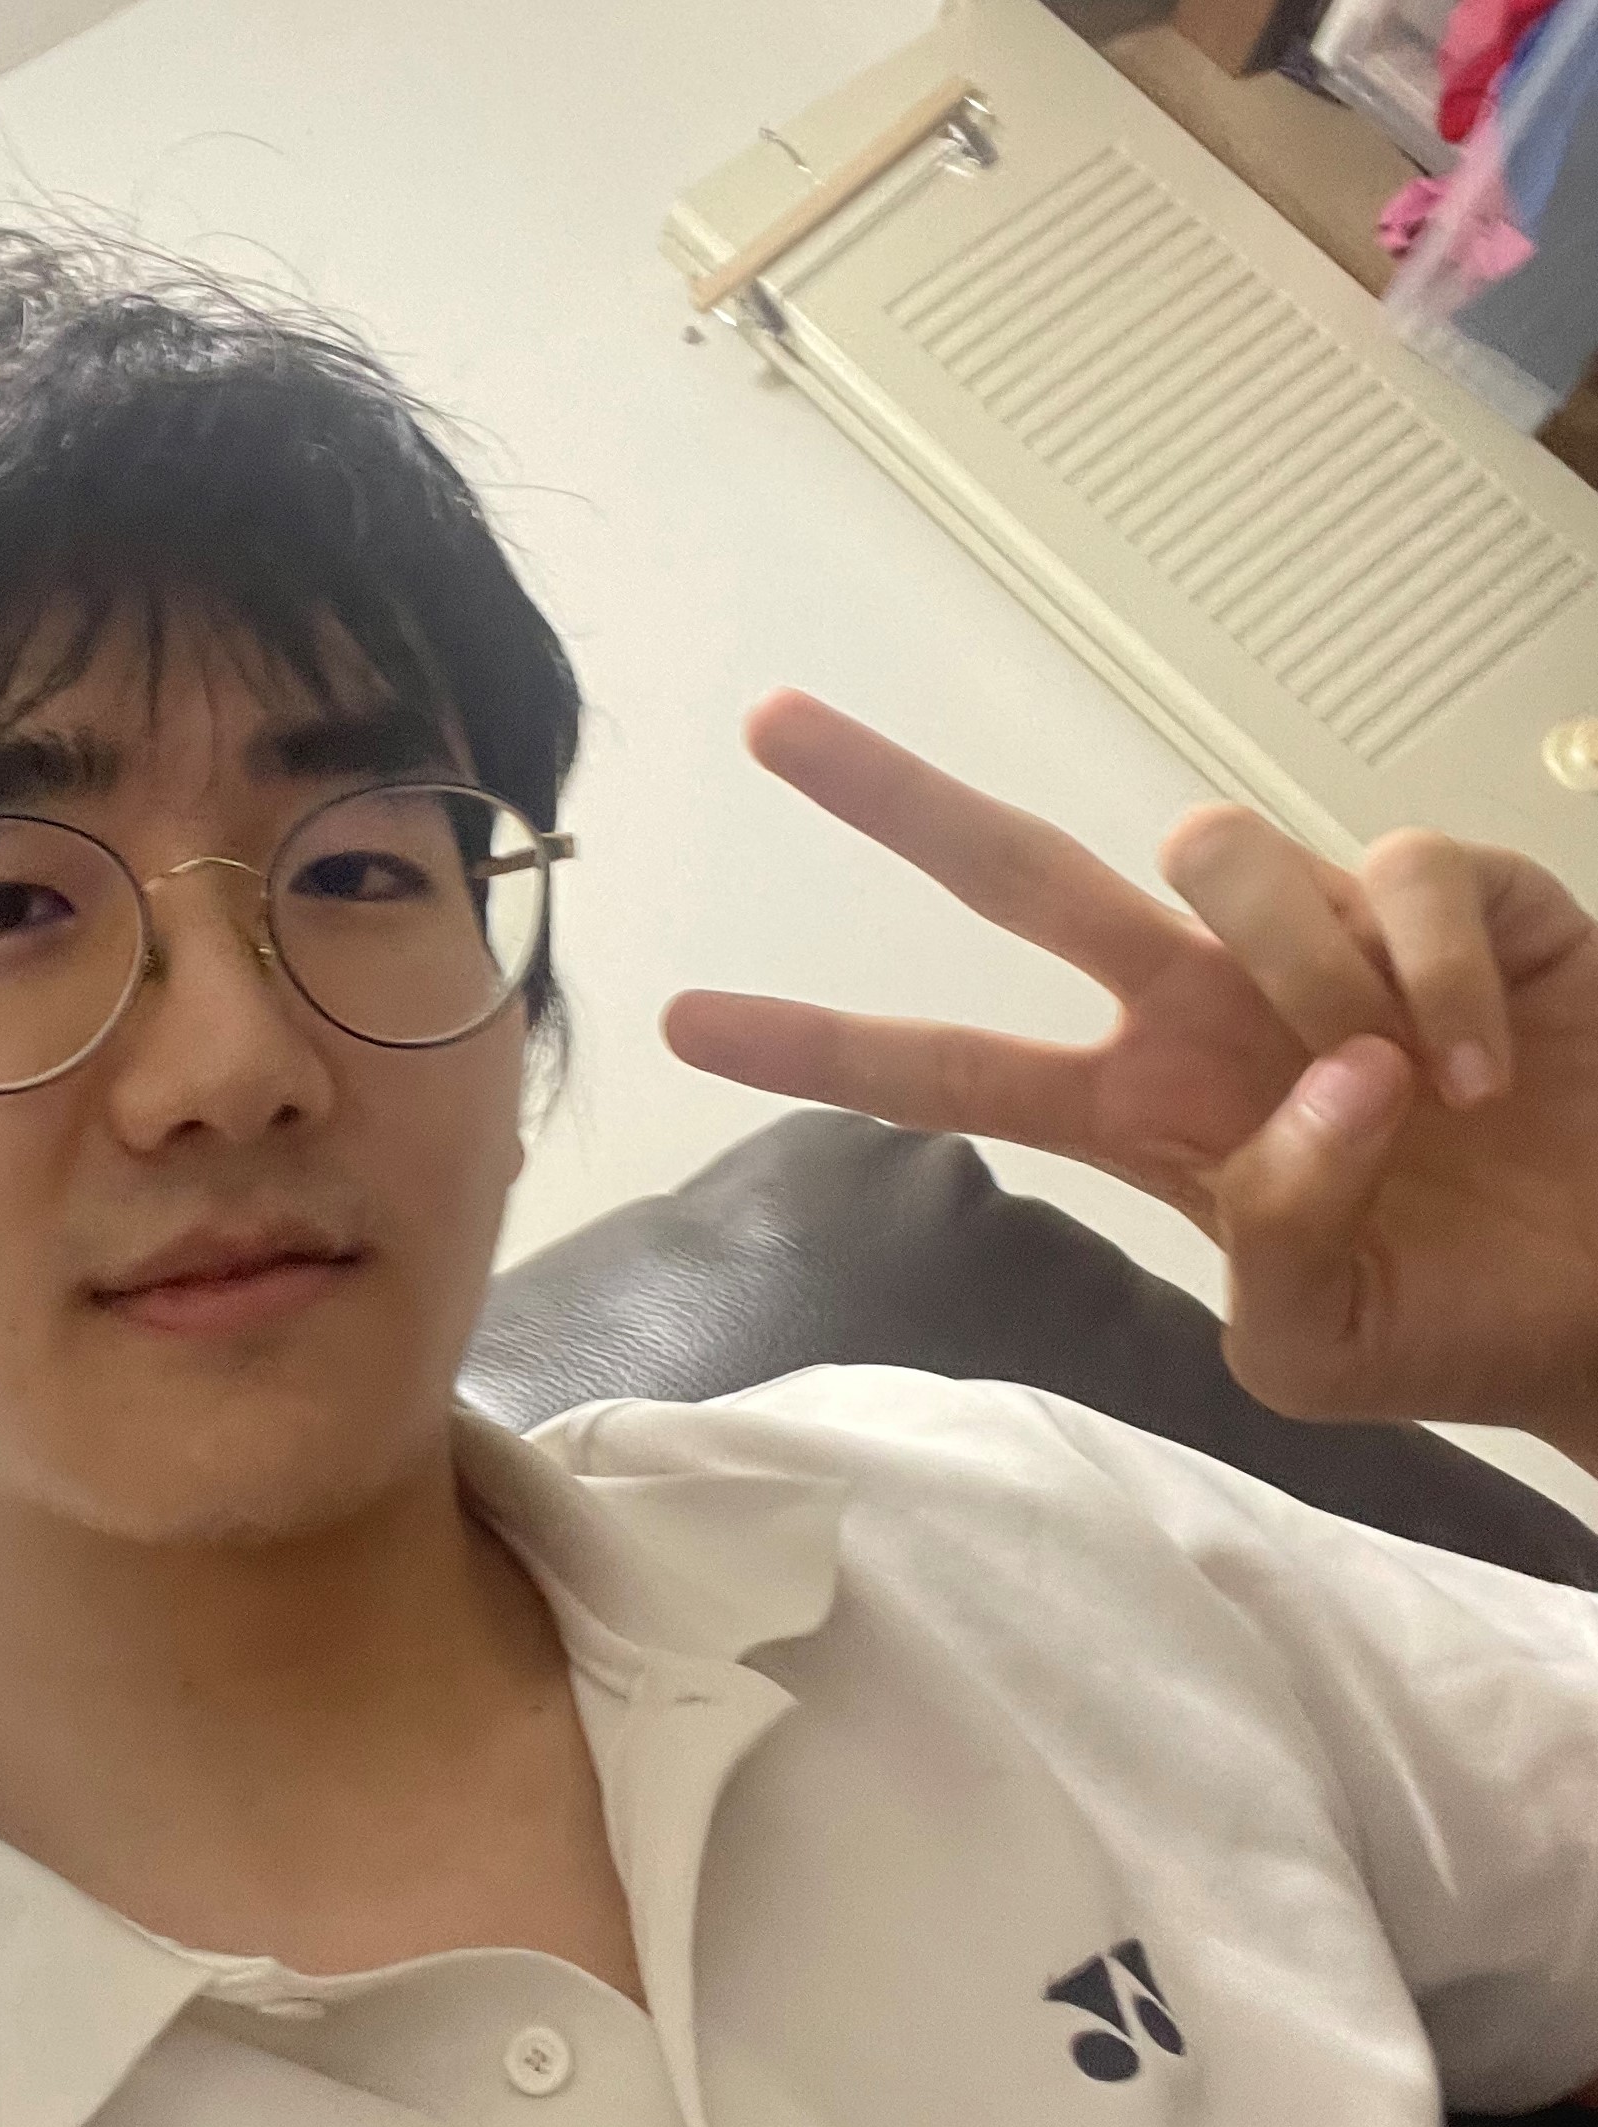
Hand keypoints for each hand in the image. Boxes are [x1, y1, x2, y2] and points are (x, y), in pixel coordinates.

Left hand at [664, 691, 1597, 1465]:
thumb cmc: (1452, 1320)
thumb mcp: (1315, 1351)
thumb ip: (1266, 1250)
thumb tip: (1312, 1093)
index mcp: (1137, 1116)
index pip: (944, 1071)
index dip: (819, 1045)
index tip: (686, 1021)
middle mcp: (1198, 1005)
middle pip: (1016, 873)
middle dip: (892, 800)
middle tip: (767, 726)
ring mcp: (1315, 936)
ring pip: (1214, 857)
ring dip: (1304, 976)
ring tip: (1414, 1097)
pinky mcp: (1451, 893)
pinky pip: (1400, 873)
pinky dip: (1443, 978)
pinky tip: (1491, 1066)